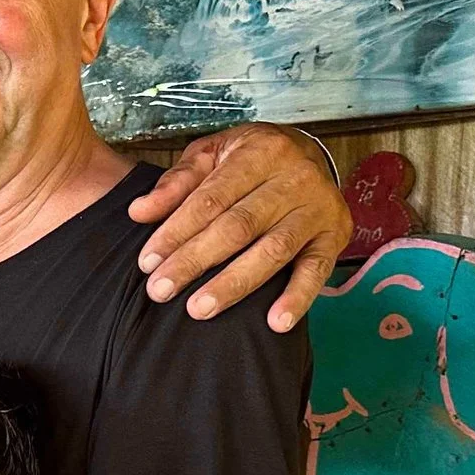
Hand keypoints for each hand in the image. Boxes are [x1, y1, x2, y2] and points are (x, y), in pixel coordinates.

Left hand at [127, 122, 349, 331]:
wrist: (310, 152)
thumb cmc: (250, 159)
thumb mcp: (212, 155)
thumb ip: (176, 184)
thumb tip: (138, 212)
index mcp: (260, 152)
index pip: (211, 197)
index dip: (176, 231)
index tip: (147, 262)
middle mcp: (294, 178)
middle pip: (238, 226)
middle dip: (194, 261)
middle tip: (160, 291)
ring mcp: (318, 208)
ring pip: (272, 251)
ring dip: (234, 284)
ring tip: (199, 309)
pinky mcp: (336, 235)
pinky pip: (318, 271)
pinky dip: (298, 298)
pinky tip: (275, 323)